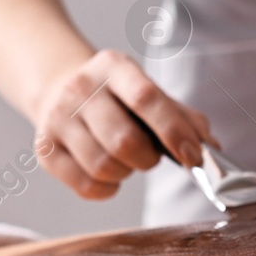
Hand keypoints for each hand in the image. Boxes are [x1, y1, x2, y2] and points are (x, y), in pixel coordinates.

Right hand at [31, 50, 216, 199]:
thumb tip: (211, 150)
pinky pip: (85, 185)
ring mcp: (57, 118)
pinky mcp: (44, 148)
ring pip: (104, 167)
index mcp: (115, 67)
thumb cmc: (119, 99)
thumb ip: (185, 118)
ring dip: (125, 173)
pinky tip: (108, 175)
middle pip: (124, 141)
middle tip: (149, 156)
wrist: (61, 89)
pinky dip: (106, 189)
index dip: (173, 131)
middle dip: (147, 159)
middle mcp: (81, 88)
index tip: (193, 158)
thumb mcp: (151, 93)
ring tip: (124, 160)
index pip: (146, 98)